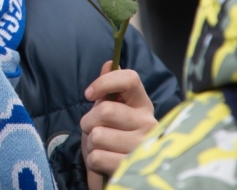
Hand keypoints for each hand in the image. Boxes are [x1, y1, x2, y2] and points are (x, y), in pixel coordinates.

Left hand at [80, 61, 156, 186]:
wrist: (122, 174)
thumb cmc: (113, 138)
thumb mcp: (110, 112)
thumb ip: (109, 89)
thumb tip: (109, 63)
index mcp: (142, 105)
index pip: (130, 79)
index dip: (105, 82)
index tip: (89, 94)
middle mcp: (148, 123)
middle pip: (105, 110)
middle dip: (88, 121)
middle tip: (93, 130)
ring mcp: (144, 147)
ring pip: (97, 135)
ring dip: (90, 144)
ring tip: (101, 147)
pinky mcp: (134, 169)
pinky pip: (97, 157)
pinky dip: (93, 161)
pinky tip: (104, 163)